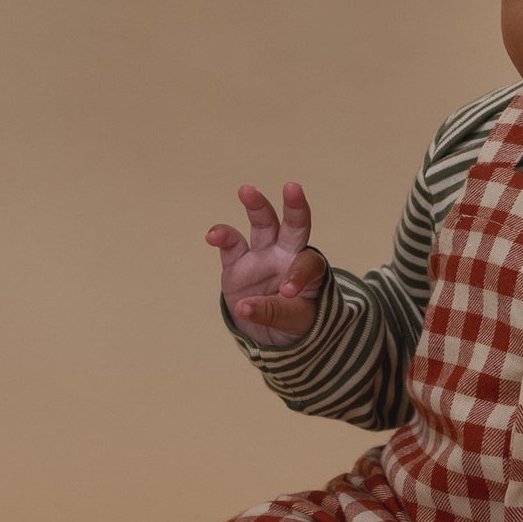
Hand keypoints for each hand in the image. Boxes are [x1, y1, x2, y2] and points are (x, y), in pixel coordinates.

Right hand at [206, 182, 326, 348]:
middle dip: (294, 207)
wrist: (269, 333)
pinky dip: (222, 236)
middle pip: (294, 226)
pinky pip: (231, 244)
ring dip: (256, 206)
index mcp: (309, 270)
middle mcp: (287, 255)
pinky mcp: (237, 263)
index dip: (299, 274)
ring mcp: (262, 256)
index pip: (308, 263)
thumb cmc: (293, 324)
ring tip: (247, 191)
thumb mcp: (292, 323)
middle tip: (292, 187)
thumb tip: (244, 308)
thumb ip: (272, 313)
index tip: (287, 292)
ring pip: (262, 224)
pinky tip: (213, 235)